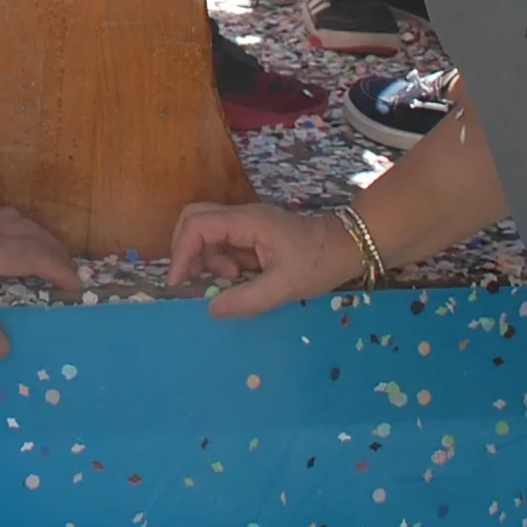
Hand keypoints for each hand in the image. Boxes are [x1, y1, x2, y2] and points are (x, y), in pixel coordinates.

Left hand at [0, 209, 78, 356]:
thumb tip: (5, 348)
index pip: (35, 255)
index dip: (59, 269)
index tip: (75, 286)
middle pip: (31, 231)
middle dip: (55, 251)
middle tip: (68, 274)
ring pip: (15, 220)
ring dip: (36, 238)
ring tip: (45, 261)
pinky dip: (17, 233)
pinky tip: (10, 252)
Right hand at [167, 202, 364, 316]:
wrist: (348, 247)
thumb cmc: (319, 262)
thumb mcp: (284, 287)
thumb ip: (246, 299)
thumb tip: (210, 309)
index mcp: (248, 222)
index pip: (198, 225)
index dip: (182, 252)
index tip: (179, 282)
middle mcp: (242, 217)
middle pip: (194, 219)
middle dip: (186, 250)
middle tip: (193, 279)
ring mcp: (247, 224)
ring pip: (207, 232)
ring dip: (207, 259)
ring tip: (230, 282)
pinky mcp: (253, 234)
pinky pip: (223, 243)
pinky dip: (221, 262)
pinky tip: (239, 278)